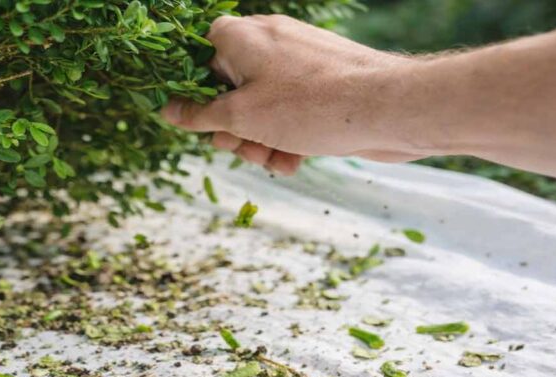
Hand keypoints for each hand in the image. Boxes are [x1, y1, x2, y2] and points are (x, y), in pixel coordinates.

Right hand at [162, 15, 424, 174]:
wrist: (387, 109)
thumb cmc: (309, 106)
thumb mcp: (241, 116)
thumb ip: (199, 115)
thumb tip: (168, 110)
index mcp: (241, 37)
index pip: (198, 58)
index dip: (195, 95)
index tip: (199, 123)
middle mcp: (268, 42)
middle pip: (228, 90)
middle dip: (232, 129)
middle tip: (243, 147)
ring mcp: (297, 62)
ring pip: (259, 108)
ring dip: (259, 140)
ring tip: (275, 158)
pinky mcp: (321, 83)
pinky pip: (288, 112)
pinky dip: (286, 138)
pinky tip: (295, 160)